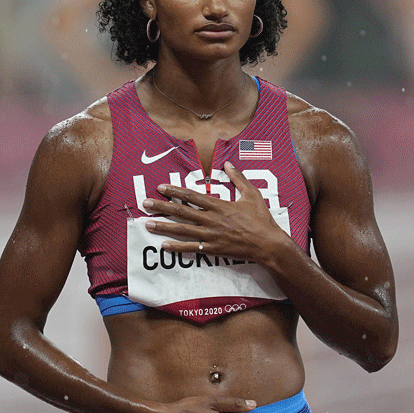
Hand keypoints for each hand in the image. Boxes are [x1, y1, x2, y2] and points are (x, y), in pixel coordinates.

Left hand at [142, 161, 290, 261]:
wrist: (268, 244)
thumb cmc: (261, 219)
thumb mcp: (252, 194)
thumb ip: (238, 178)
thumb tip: (228, 163)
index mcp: (219, 205)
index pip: (191, 195)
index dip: (174, 191)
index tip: (161, 187)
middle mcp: (211, 219)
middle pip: (181, 211)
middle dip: (161, 207)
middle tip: (145, 203)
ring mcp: (211, 235)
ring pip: (183, 230)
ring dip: (164, 226)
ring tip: (148, 224)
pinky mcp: (213, 249)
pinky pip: (192, 248)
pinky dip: (177, 247)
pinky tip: (164, 245)